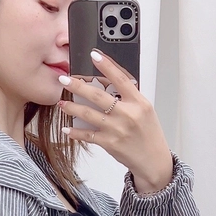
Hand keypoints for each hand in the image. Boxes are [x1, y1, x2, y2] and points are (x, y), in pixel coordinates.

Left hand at [56, 49, 173, 193]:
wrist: (153, 160)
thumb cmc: (149, 134)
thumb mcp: (145, 111)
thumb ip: (129, 97)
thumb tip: (109, 82)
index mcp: (139, 102)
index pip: (121, 79)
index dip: (106, 66)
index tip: (93, 55)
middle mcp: (128, 114)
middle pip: (98, 96)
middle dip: (78, 86)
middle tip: (64, 79)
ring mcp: (117, 129)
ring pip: (88, 114)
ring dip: (72, 108)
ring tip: (61, 102)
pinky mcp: (110, 143)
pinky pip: (87, 135)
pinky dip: (75, 132)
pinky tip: (67, 129)